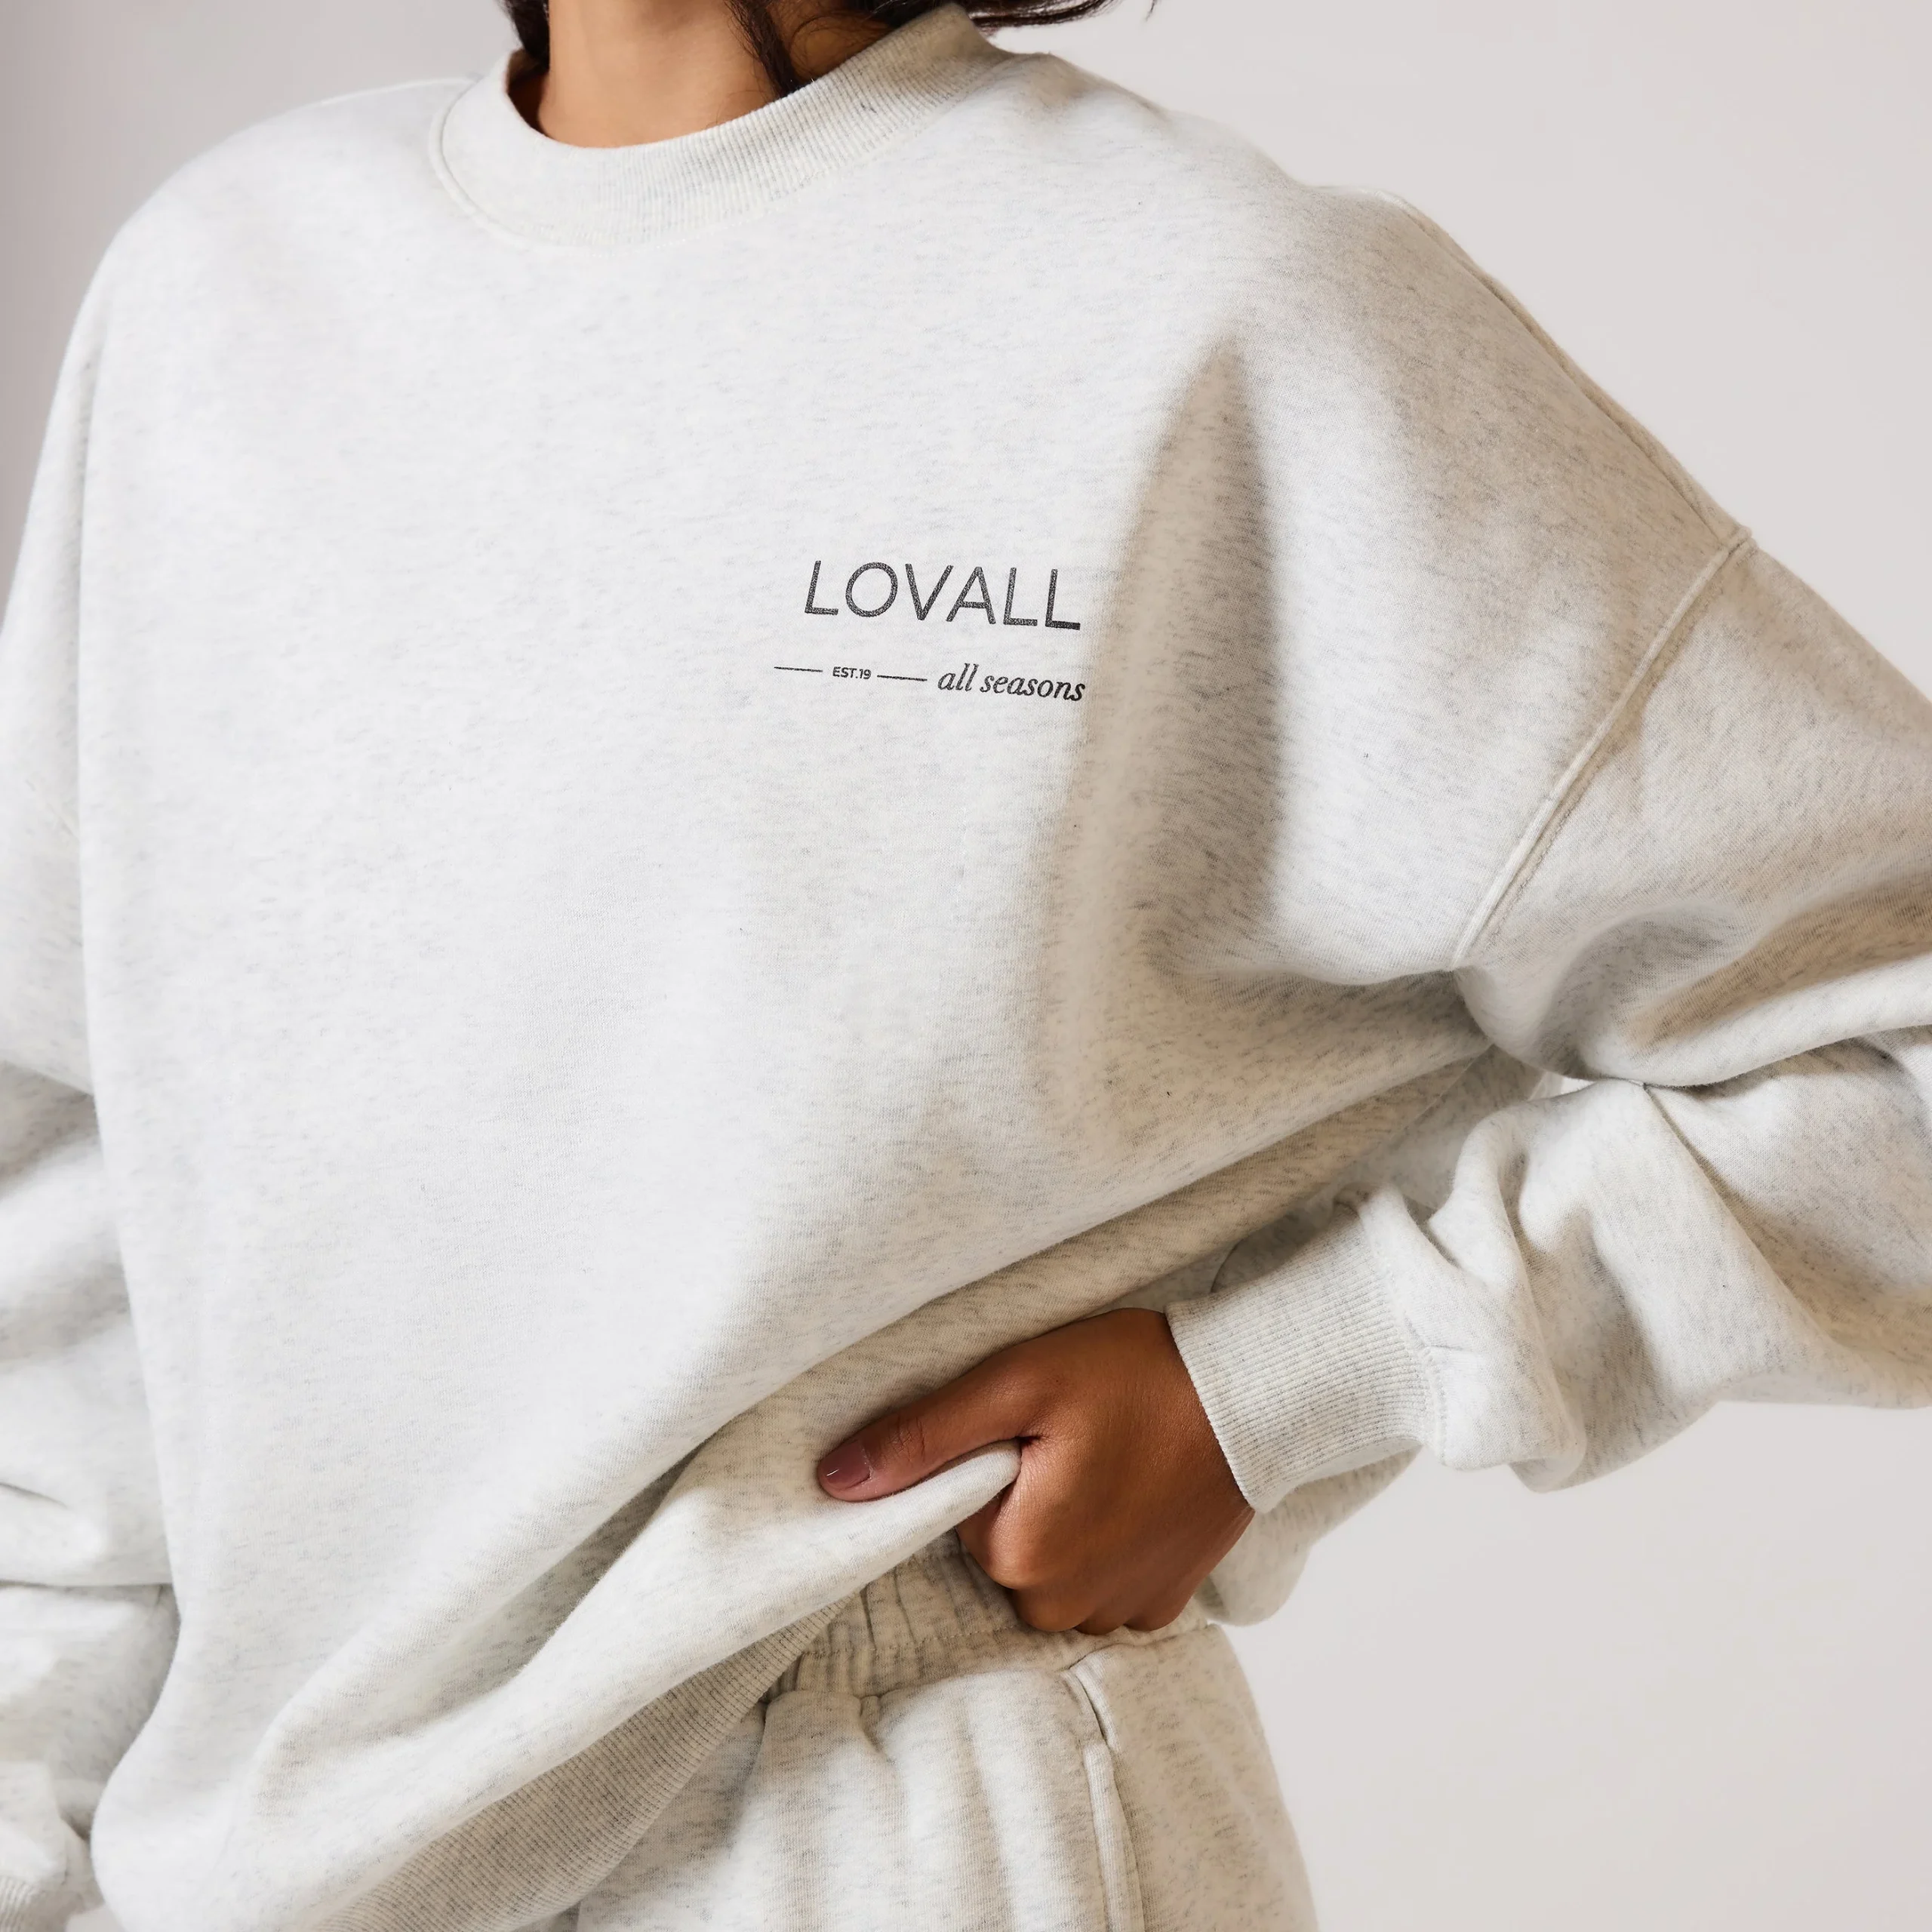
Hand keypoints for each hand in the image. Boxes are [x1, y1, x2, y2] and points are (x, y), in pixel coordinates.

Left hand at [816, 1309, 1254, 1634]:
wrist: (1257, 1393)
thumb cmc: (1135, 1376)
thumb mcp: (1016, 1383)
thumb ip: (921, 1438)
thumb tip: (832, 1482)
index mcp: (1021, 1559)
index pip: (963, 1515)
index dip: (992, 1460)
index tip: (1037, 1424)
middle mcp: (1066, 1608)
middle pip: (1005, 1547)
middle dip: (1026, 1493)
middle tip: (1075, 1435)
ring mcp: (1121, 1614)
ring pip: (1053, 1568)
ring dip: (1069, 1519)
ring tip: (1112, 1457)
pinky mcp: (1165, 1606)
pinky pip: (1104, 1581)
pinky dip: (1112, 1539)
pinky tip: (1140, 1489)